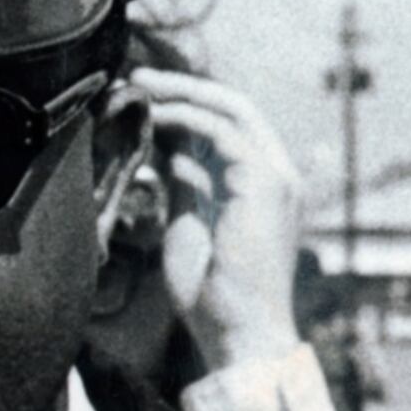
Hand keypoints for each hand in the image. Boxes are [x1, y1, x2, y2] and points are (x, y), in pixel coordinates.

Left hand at [129, 67, 304, 376]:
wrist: (237, 331)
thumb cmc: (212, 293)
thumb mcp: (190, 223)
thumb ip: (184, 184)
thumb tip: (162, 150)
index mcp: (259, 184)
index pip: (226, 125)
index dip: (186, 105)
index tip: (142, 98)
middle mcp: (274, 172)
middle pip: (231, 106)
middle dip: (182, 88)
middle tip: (135, 79)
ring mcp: (275, 174)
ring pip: (229, 108)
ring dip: (180, 94)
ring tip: (138, 88)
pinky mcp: (265, 181)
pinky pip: (223, 130)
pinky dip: (186, 117)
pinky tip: (154, 117)